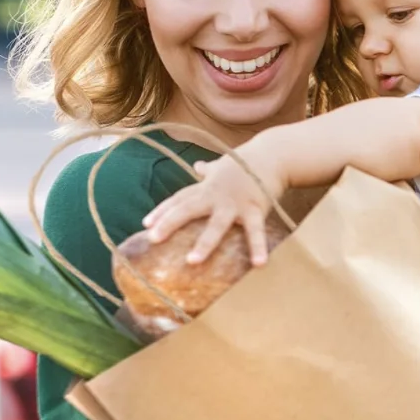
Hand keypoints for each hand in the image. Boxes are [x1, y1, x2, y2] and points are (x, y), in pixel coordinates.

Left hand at [143, 152, 286, 265]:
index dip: (162, 211)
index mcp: (206, 187)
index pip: (179, 199)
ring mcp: (235, 203)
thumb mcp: (223, 165)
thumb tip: (197, 166)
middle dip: (170, 222)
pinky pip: (255, 231)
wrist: (273, 154)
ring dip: (204, 242)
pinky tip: (258, 264)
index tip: (145, 225)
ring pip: (217, 224)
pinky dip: (258, 247)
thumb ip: (208, 170)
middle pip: (188, 208)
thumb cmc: (245, 164)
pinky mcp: (255, 209)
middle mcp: (216, 195)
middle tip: (153, 239)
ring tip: (192, 261)